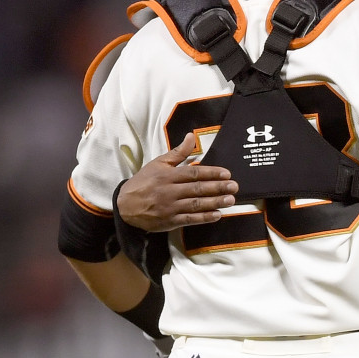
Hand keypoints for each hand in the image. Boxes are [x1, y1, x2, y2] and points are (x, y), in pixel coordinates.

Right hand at [117, 133, 237, 230]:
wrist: (124, 206)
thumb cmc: (144, 182)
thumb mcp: (158, 163)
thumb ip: (178, 152)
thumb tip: (192, 136)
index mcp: (168, 175)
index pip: (193, 173)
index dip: (211, 173)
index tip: (227, 174)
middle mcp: (170, 191)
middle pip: (197, 189)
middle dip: (217, 187)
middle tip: (234, 187)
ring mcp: (170, 207)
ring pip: (196, 204)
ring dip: (215, 202)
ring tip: (230, 200)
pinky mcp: (170, 221)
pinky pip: (190, 219)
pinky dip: (204, 218)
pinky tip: (217, 215)